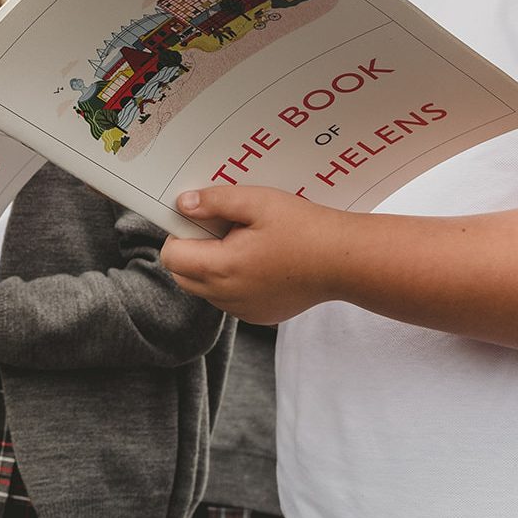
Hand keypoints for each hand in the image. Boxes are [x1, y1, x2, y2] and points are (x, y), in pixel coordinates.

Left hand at [160, 185, 340, 323]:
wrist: (346, 261)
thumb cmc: (305, 229)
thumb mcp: (257, 201)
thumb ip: (215, 202)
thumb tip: (183, 204)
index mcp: (222, 268)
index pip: (172, 257)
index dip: (179, 234)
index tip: (200, 219)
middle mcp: (228, 296)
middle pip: (183, 275)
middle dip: (191, 251)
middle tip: (222, 229)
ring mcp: (244, 310)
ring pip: (205, 289)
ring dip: (211, 267)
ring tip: (244, 244)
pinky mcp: (259, 315)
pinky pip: (229, 299)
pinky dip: (232, 281)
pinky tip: (259, 262)